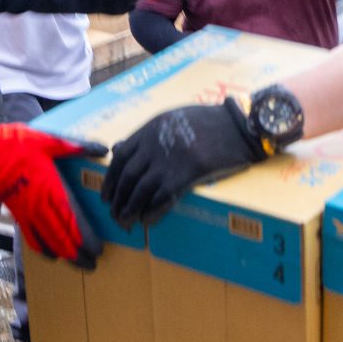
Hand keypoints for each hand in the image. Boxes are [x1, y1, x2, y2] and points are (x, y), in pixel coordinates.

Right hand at [0, 125, 105, 266]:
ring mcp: (28, 213)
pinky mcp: (17, 215)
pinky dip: (42, 249)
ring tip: (77, 264)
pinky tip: (51, 256)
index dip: (86, 238)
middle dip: (78, 253)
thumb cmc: (18, 146)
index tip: (97, 249)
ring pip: (49, 241)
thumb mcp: (50, 142)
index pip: (73, 221)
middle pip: (63, 238)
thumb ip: (78, 147)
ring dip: (64, 255)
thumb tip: (104, 149)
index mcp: (53, 190)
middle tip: (92, 264)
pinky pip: (31, 238)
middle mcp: (42, 207)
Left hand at [104, 99, 264, 225]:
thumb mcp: (170, 118)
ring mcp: (169, 161)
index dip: (110, 180)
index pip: (120, 158)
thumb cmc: (206, 121)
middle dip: (117, 199)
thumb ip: (146, 135)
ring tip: (126, 222)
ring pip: (140, 191)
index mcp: (149, 130)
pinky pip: (161, 198)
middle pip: (126, 177)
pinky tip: (147, 221)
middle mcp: (154, 146)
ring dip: (130, 209)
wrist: (236, 125)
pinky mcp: (185, 175)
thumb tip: (117, 149)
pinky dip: (151, 211)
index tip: (106, 195)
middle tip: (114, 214)